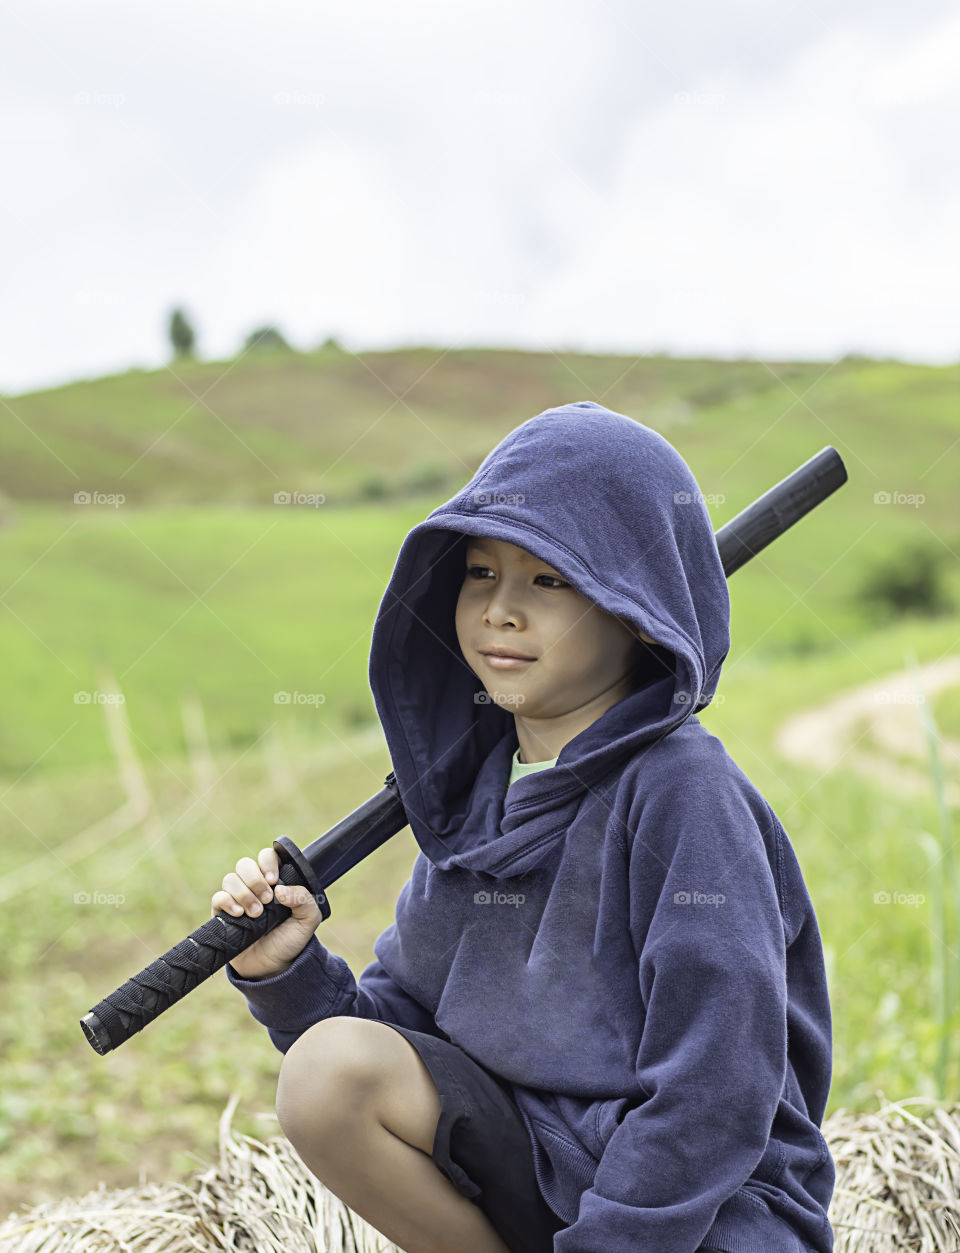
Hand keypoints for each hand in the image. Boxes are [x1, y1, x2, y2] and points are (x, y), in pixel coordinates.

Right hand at [211, 846, 324, 979]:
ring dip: (244, 893)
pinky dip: (227, 901)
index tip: (273, 880)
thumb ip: (304, 899)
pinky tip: (240, 914)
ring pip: (230, 878)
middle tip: (267, 900)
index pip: (267, 856)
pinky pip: (218, 897)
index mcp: (275, 881)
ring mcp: (237, 899)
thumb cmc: (290, 940)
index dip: (268, 862)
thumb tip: (280, 889)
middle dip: (255, 880)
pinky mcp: (223, 914)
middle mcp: (254, 886)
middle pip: (244, 864)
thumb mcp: (308, 920)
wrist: (273, 967)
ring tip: (256, 913)